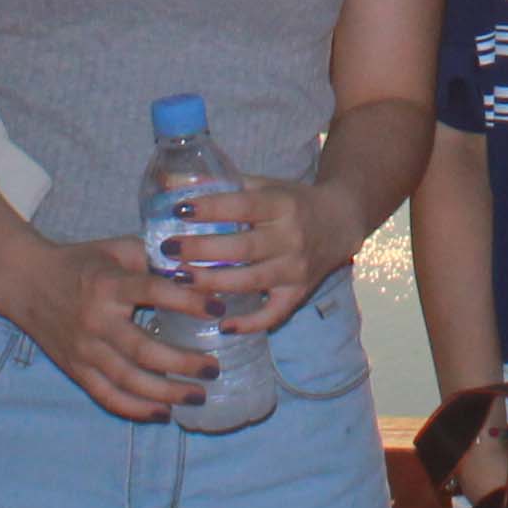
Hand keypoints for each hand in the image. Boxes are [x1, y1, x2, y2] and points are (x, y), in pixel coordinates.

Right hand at [4, 234, 220, 421]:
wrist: (26, 282)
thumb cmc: (81, 262)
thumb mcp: (116, 249)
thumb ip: (153, 259)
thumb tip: (197, 275)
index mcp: (108, 285)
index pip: (153, 292)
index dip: (188, 302)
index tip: (219, 308)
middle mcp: (96, 321)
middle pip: (143, 350)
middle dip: (183, 363)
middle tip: (213, 368)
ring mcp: (84, 350)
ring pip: (128, 380)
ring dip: (166, 392)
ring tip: (197, 395)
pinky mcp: (76, 370)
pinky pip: (107, 396)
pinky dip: (135, 409)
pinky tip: (163, 413)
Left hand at [156, 179, 350, 333]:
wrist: (340, 222)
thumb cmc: (293, 201)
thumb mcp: (266, 185)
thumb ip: (226, 186)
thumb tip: (172, 183)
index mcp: (282, 204)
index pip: (243, 206)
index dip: (211, 208)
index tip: (179, 210)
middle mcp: (292, 237)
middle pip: (242, 247)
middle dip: (202, 249)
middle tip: (168, 249)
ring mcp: (296, 268)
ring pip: (251, 281)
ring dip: (213, 283)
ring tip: (180, 279)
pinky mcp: (299, 293)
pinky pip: (273, 314)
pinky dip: (249, 323)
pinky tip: (222, 324)